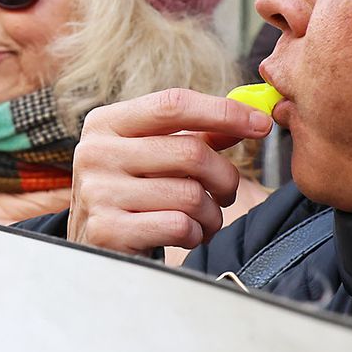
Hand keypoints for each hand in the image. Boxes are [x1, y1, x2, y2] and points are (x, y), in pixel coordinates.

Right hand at [68, 88, 271, 255]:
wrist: (90, 247)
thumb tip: (250, 115)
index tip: (261, 124)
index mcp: (105, 123)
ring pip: (190, 195)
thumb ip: (196, 135)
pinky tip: (185, 235)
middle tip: (227, 192)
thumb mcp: (152, 156)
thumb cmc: (130, 193)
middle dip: (224, 176)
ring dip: (211, 213)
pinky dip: (195, 234)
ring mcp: (98, 192)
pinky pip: (179, 226)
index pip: (173, 104)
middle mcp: (95, 153)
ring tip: (203, 219)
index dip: (223, 112)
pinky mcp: (108, 231)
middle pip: (190, 152)